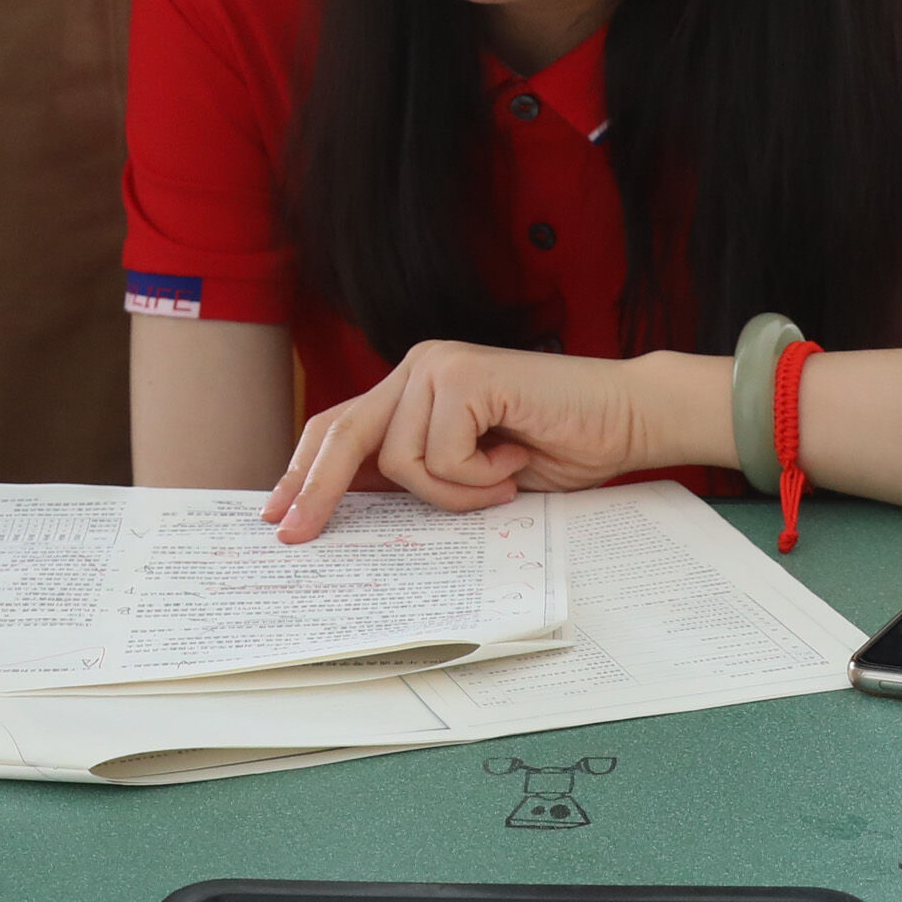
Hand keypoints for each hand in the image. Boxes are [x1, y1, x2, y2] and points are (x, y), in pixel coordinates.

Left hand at [263, 342, 697, 542]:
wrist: (623, 418)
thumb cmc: (556, 445)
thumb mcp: (470, 471)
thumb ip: (418, 472)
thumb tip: (349, 506)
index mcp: (414, 388)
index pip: (340, 425)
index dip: (303, 470)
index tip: (277, 513)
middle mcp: (418, 368)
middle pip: (343, 433)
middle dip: (318, 490)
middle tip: (294, 535)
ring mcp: (439, 366)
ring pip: (400, 460)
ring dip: (451, 492)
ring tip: (499, 480)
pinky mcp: (465, 375)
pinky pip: (441, 455)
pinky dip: (477, 477)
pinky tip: (513, 458)